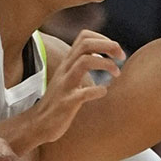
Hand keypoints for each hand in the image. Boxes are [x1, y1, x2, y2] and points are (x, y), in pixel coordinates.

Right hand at [29, 30, 124, 147]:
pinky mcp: (66, 103)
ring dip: (106, 64)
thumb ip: (82, 64)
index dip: (103, 39)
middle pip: (86, 44)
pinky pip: (83, 93)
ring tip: (117, 73)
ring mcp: (65, 85)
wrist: (38, 123)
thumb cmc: (59, 100)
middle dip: (108, 45)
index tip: (115, 52)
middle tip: (122, 56)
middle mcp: (65, 69)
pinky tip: (103, 93)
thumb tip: (101, 55)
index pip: (84, 37)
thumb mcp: (70, 77)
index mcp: (68, 63)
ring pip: (84, 62)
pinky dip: (98, 91)